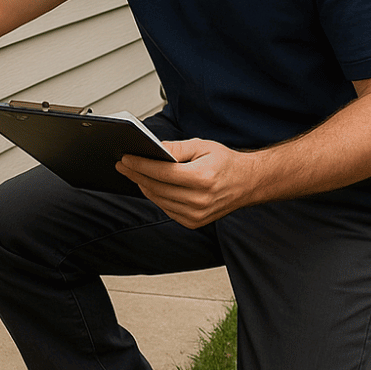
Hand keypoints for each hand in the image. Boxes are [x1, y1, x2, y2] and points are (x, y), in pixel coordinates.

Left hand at [116, 138, 258, 228]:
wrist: (247, 183)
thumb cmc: (226, 163)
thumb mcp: (202, 146)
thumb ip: (176, 148)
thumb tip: (154, 148)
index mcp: (202, 179)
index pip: (162, 172)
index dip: (140, 165)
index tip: (125, 158)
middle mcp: (199, 200)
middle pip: (157, 187)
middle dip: (136, 174)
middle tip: (123, 164)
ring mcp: (197, 215)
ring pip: (159, 200)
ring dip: (143, 186)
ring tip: (132, 173)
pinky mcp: (194, 222)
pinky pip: (167, 209)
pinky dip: (156, 196)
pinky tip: (149, 185)